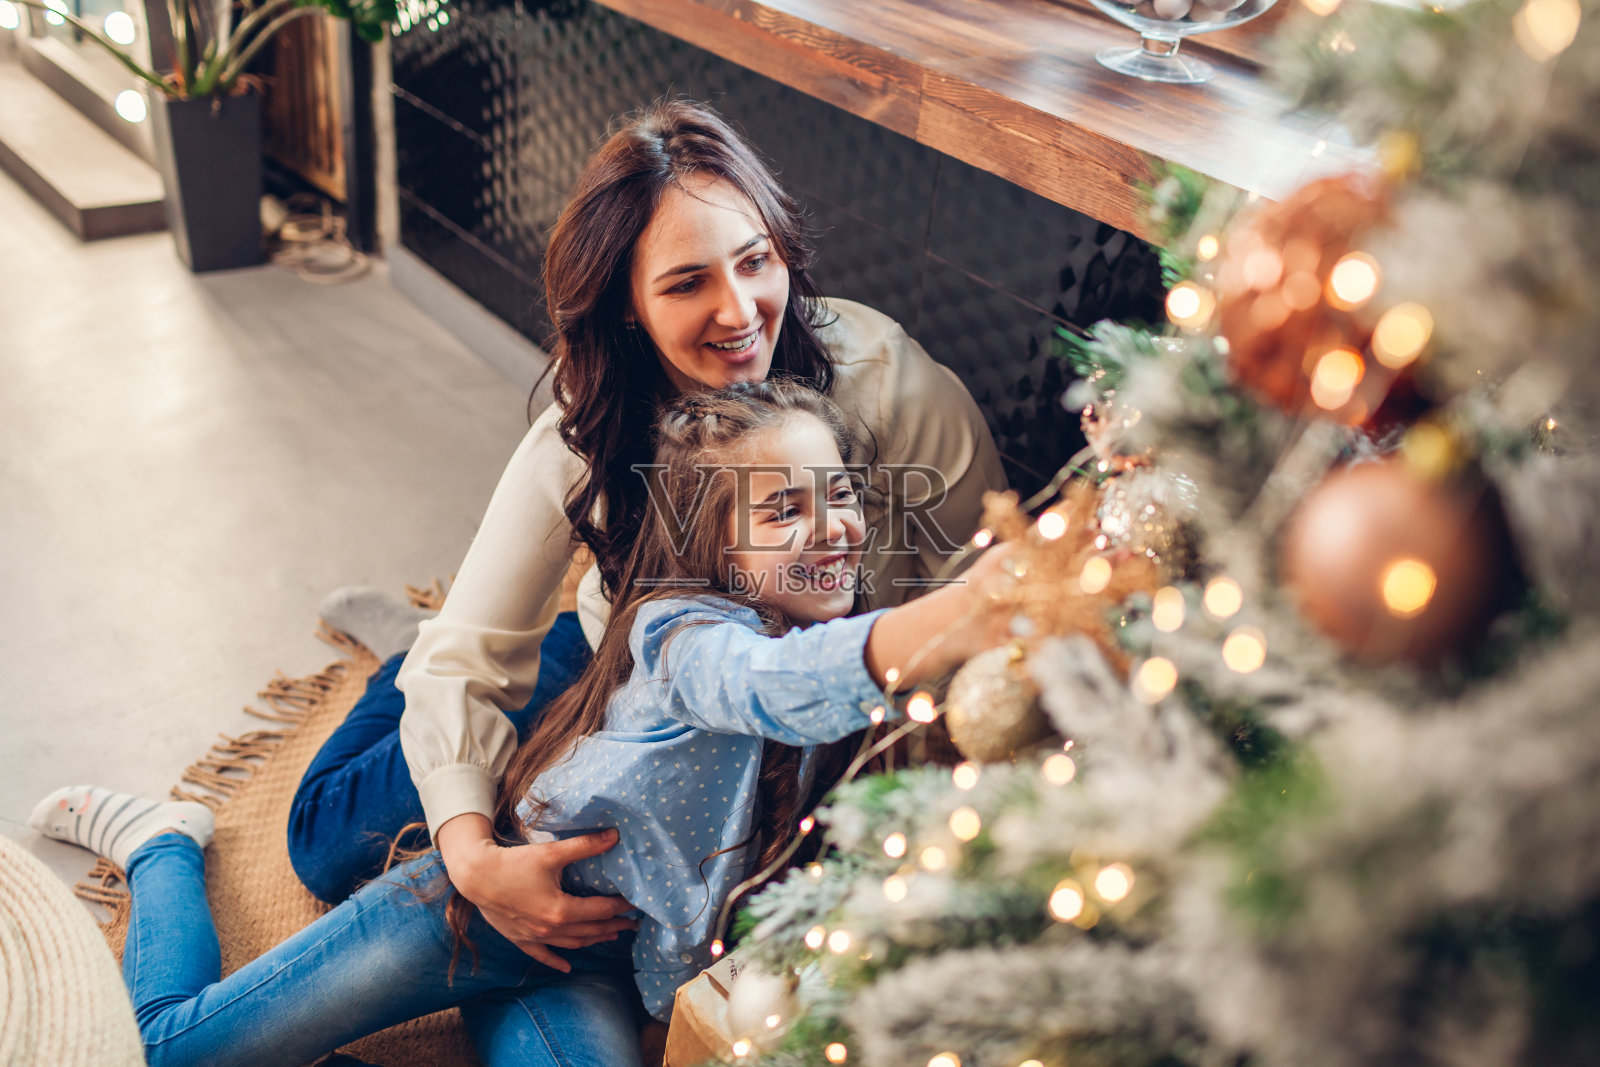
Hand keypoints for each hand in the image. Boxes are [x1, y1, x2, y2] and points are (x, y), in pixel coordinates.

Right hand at [435, 814, 638, 971]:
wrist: (476, 877)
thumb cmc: (514, 863)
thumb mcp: (551, 852)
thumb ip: (584, 846)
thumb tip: (614, 836)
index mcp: (561, 910)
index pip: (600, 911)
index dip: (620, 907)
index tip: (635, 904)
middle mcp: (550, 929)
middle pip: (590, 931)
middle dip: (613, 927)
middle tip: (631, 923)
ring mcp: (535, 937)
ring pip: (571, 944)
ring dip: (593, 940)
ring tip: (610, 936)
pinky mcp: (520, 939)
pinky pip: (542, 955)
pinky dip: (556, 961)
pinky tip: (567, 967)